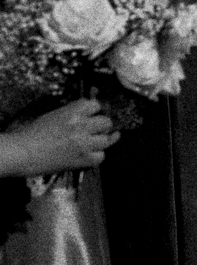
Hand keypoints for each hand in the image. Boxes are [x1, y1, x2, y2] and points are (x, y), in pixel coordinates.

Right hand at [0, 99, 117, 176]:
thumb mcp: (53, 115)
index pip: (96, 105)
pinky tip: (89, 155)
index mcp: (74, 111)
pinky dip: (96, 156)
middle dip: (102, 126)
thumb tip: (87, 114)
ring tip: (97, 142)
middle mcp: (82, 125)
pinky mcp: (82, 159)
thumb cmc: (31, 134)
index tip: (95, 114)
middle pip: (106, 122)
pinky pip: (100, 157)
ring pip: (107, 140)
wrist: (21, 153)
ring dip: (102, 141)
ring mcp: (84, 143)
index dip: (96, 110)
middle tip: (98, 130)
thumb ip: (72, 113)